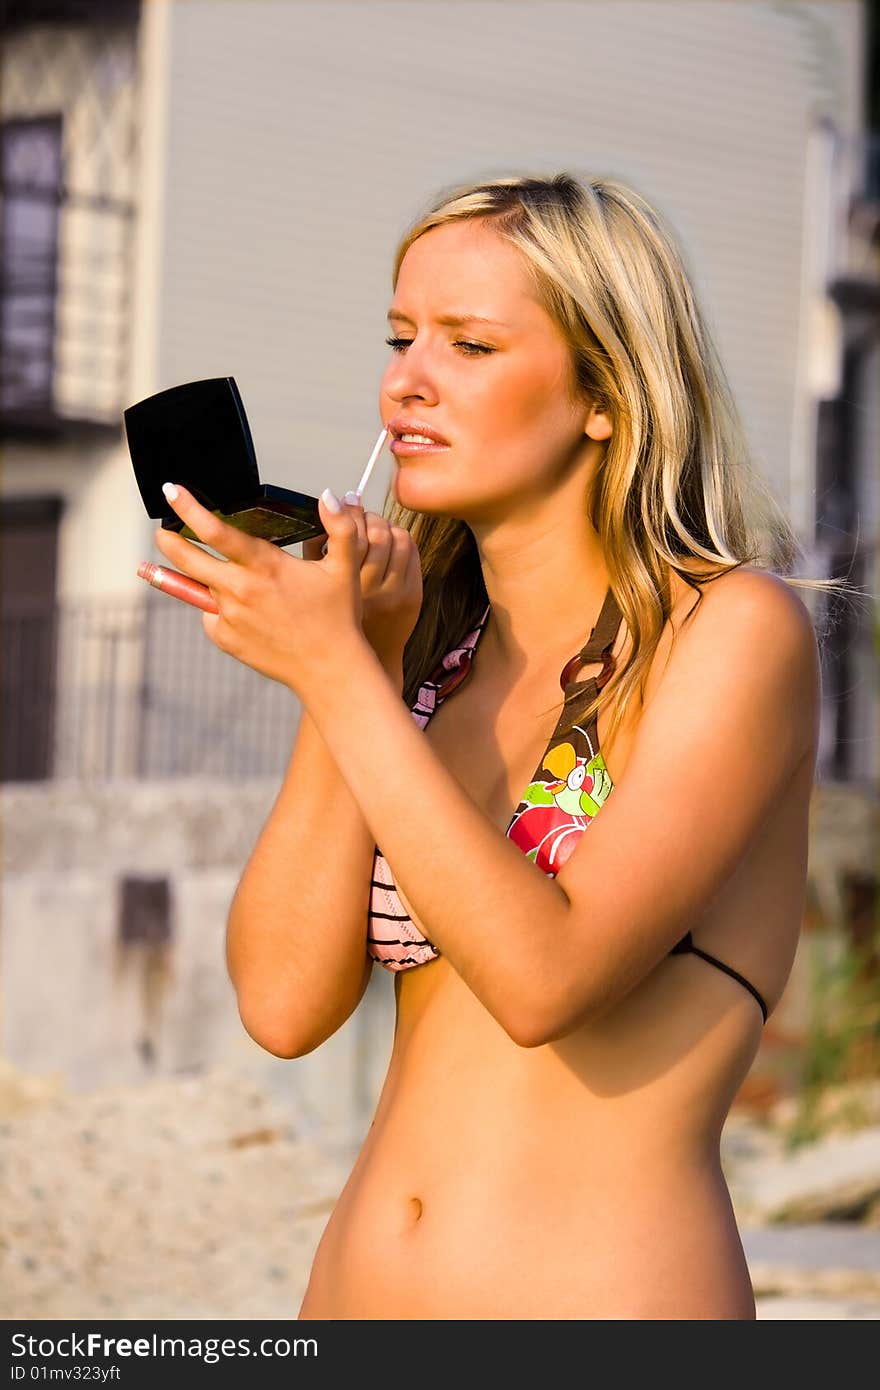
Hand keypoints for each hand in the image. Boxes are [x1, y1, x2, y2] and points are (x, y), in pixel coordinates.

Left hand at [152, 483, 369, 696]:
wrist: (329, 670)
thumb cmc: (338, 617)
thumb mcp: (345, 567)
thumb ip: (340, 526)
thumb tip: (330, 495)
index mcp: (265, 566)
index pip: (215, 530)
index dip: (188, 508)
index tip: (171, 491)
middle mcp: (240, 589)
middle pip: (187, 558)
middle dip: (169, 541)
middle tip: (162, 532)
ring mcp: (229, 616)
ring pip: (202, 587)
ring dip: (204, 577)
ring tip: (222, 577)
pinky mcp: (225, 638)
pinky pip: (211, 616)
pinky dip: (220, 609)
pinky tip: (246, 613)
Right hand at [303, 494, 421, 664]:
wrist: (364, 661)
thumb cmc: (332, 622)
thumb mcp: (314, 586)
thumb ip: (316, 549)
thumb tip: (325, 509)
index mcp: (342, 588)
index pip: (350, 535)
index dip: (347, 512)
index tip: (342, 501)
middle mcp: (372, 591)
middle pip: (377, 533)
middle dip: (367, 515)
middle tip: (358, 513)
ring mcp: (397, 594)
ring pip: (398, 538)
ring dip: (385, 524)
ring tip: (373, 526)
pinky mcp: (414, 596)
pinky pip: (412, 551)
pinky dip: (400, 538)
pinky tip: (389, 541)